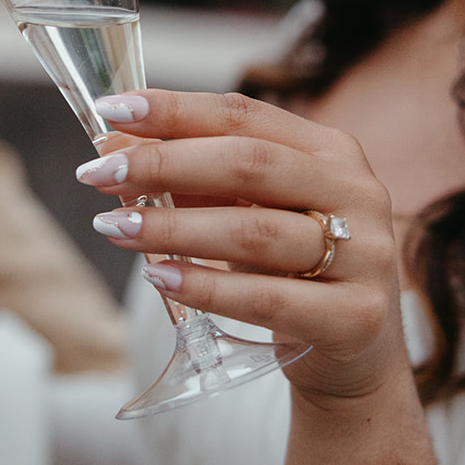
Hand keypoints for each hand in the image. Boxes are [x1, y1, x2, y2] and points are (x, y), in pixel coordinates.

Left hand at [77, 89, 410, 403]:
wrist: (358, 355)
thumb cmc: (292, 271)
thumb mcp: (249, 215)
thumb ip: (192, 180)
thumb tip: (112, 151)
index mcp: (331, 152)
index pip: (245, 116)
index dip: (175, 109)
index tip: (112, 110)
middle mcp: (357, 193)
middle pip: (250, 164)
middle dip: (165, 164)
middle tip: (99, 174)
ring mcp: (365, 256)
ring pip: (254, 232)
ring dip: (173, 227)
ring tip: (115, 228)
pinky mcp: (356, 318)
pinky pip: (268, 298)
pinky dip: (207, 286)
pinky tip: (160, 279)